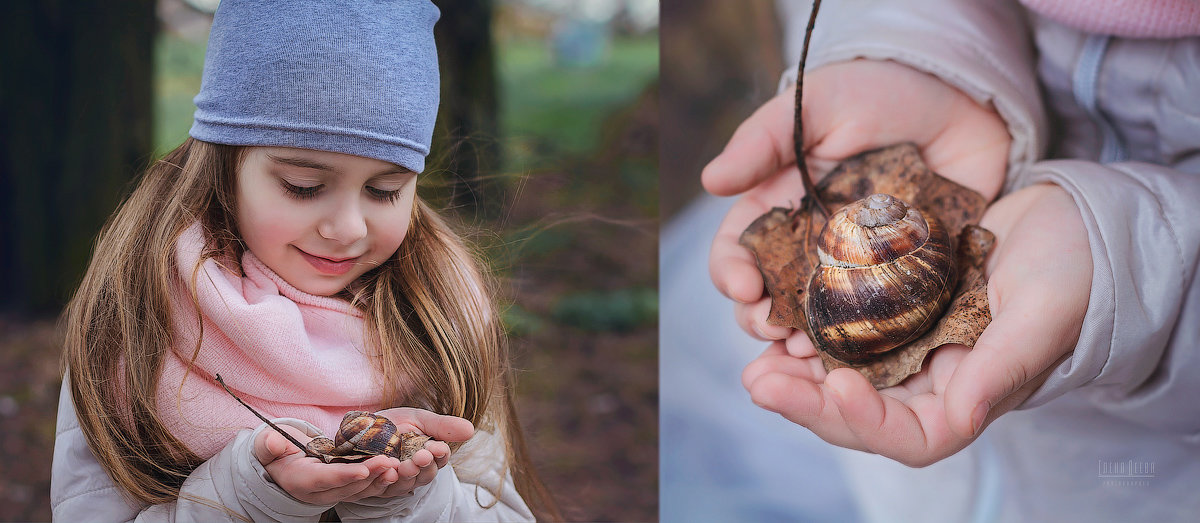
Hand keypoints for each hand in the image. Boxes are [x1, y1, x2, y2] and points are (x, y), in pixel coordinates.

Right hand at [253, 424, 402, 504]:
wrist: (281, 463)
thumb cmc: (275, 451)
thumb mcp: (267, 445)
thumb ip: (269, 445)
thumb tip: (273, 442)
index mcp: (299, 481)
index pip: (323, 479)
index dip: (343, 475)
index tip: (363, 469)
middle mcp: (318, 492)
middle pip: (346, 487)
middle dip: (369, 476)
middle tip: (389, 463)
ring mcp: (332, 492)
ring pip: (358, 490)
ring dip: (378, 480)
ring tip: (396, 467)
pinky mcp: (343, 488)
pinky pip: (363, 487)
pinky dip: (378, 480)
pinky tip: (394, 470)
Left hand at [366, 408, 474, 497]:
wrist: (359, 425)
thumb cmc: (392, 424)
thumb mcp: (419, 419)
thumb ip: (442, 426)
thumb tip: (470, 429)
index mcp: (427, 457)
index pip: (439, 460)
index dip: (439, 456)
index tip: (437, 448)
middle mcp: (413, 473)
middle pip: (423, 476)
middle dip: (423, 467)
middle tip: (421, 456)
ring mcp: (393, 481)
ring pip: (403, 485)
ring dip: (406, 476)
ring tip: (404, 465)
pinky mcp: (372, 486)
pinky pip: (379, 488)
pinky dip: (383, 480)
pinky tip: (386, 470)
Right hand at [703, 59, 1009, 344]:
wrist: (961, 99)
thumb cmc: (877, 93)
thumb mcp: (814, 105)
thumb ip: (762, 141)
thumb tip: (711, 180)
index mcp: (775, 212)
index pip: (736, 253)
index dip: (731, 274)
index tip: (743, 286)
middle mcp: (807, 251)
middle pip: (768, 302)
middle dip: (761, 322)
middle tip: (773, 330)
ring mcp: (856, 274)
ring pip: (817, 327)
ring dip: (805, 347)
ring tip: (809, 355)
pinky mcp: (904, 287)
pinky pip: (880, 328)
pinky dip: (866, 350)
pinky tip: (862, 360)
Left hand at [742, 183, 1090, 465]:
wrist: (1069, 221)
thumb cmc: (1071, 267)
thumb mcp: (1044, 310)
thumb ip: (1003, 367)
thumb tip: (960, 416)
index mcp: (972, 395)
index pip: (916, 437)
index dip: (870, 422)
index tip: (835, 387)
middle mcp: (934, 384)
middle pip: (863, 416)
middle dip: (809, 406)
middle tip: (758, 382)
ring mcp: (909, 351)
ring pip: (842, 380)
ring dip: (796, 378)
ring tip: (753, 366)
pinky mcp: (891, 315)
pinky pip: (841, 336)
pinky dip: (808, 335)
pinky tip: (773, 324)